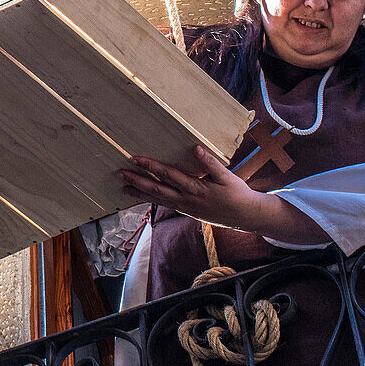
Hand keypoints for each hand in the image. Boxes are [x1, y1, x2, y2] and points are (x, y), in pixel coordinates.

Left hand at [118, 146, 266, 230]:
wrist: (245, 216)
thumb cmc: (237, 193)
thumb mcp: (227, 176)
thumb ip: (210, 163)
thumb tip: (196, 148)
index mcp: (195, 189)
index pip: (168, 175)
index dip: (151, 166)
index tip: (135, 158)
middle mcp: (187, 200)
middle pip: (156, 189)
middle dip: (137, 180)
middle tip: (119, 173)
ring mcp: (185, 208)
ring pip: (158, 199)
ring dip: (139, 193)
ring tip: (123, 187)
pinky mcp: (186, 211)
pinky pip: (164, 204)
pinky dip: (151, 199)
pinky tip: (142, 196)